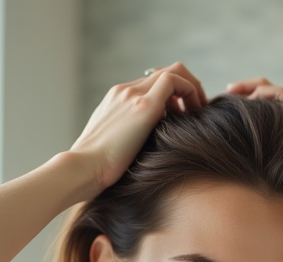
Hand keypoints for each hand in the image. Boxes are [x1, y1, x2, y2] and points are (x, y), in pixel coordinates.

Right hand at [70, 62, 208, 189]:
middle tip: (198, 111)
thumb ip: (131, 139)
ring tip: (200, 113)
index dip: (174, 95)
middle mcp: (125, 91)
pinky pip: (174, 81)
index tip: (185, 115)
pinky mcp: (143, 106)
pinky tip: (195, 114)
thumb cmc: (97, 169)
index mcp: (116, 99)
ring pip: (174, 72)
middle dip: (188, 88)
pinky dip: (191, 92)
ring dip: (193, 89)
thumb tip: (146, 152)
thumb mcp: (115, 148)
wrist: (83, 169)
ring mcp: (133, 95)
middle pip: (165, 72)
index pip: (152, 83)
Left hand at [224, 78, 282, 160]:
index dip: (238, 96)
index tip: (220, 104)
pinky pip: (279, 93)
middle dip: (240, 87)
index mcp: (276, 116)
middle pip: (259, 86)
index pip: (255, 96)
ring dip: (247, 86)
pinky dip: (262, 93)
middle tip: (224, 93)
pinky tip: (248, 102)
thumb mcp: (262, 152)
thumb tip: (225, 146)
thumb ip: (250, 143)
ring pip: (266, 86)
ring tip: (231, 93)